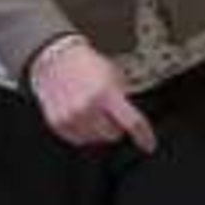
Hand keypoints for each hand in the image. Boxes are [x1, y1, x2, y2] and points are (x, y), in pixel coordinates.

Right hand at [30, 40, 155, 151]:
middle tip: (107, 112)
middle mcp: (87, 107)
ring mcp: (70, 117)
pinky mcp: (58, 122)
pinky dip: (82, 131)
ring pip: (96, 139)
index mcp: (105, 93)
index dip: (144, 137)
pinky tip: (80, 115)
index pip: (133, 123)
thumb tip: (128, 120)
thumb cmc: (85, 64)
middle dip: (115, 125)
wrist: (56, 59)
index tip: (148, 145)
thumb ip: (122, 99)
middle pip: (113, 134)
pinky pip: (78, 139)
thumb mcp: (113, 75)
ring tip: (91, 111)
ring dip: (98, 129)